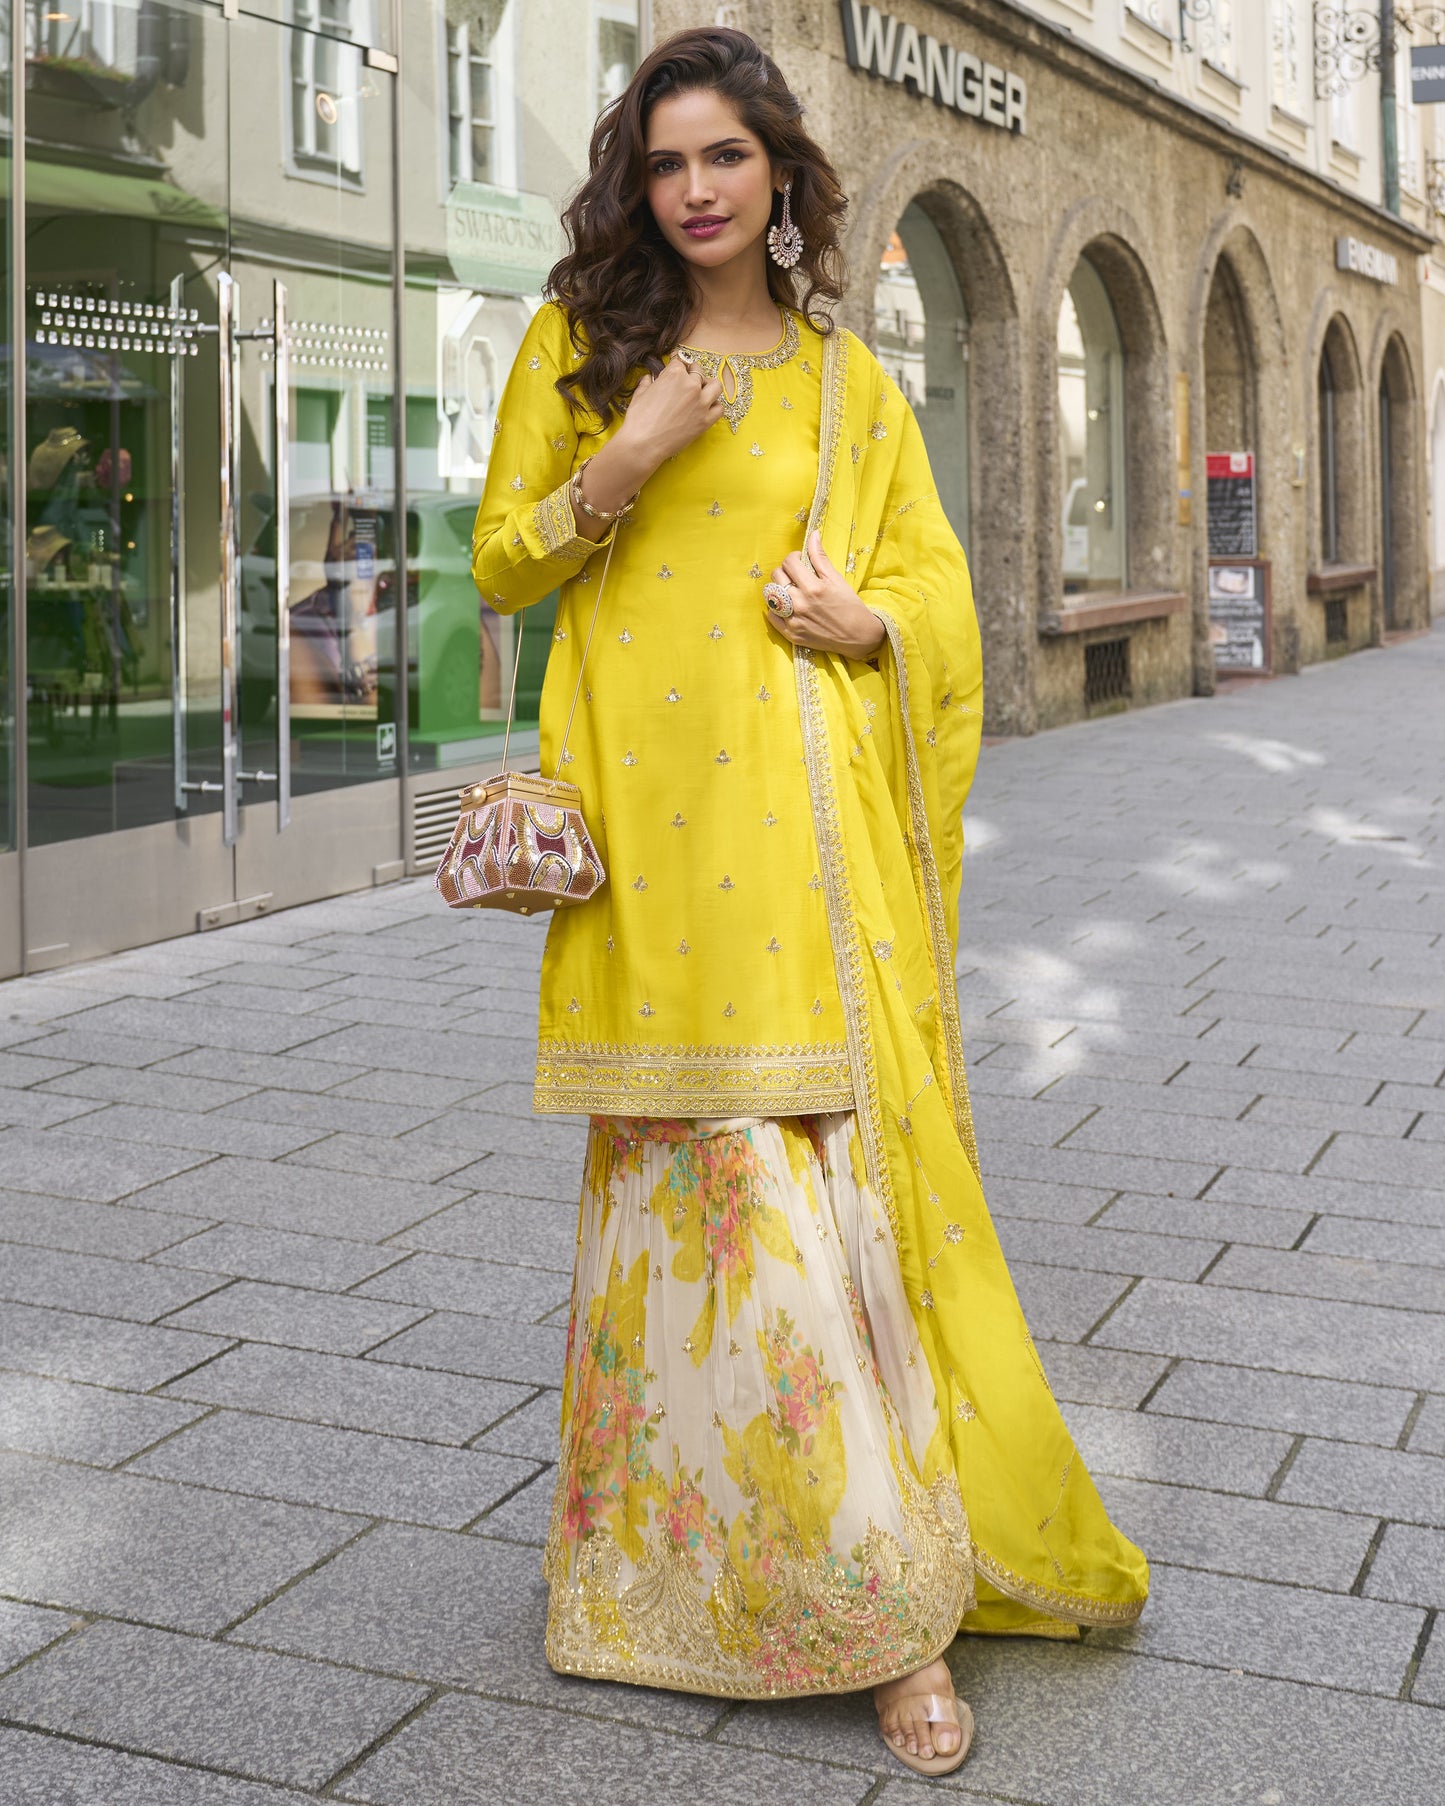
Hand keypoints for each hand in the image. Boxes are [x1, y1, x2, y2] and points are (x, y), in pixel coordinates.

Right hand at [616, 351, 725, 472]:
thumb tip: (649, 378)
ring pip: (715, 386)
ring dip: (709, 386)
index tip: (676, 370)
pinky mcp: (705, 420)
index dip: (677, 366)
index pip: (681, 362)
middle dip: (692, 374)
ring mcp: (701, 403)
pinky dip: (714, 406)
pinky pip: (719, 408)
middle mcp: (691, 385)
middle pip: (698, 371)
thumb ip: (648, 382)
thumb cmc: (638, 420)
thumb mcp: (640, 394)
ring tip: (701, 392)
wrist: (643, 444)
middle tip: (686, 382)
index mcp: (674, 374)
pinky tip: (705, 409)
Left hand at [764, 530, 885, 658]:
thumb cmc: (849, 605)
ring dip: (778, 589)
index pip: (789, 562)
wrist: (858, 636)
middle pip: (777, 577)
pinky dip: (776, 608)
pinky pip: (771, 616)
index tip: (800, 561)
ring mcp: (794, 620)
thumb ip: (820, 557)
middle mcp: (801, 604)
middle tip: (796, 575)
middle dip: (785, 571)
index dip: (794, 558)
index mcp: (813, 587)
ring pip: (771, 595)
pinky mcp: (791, 634)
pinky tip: (787, 606)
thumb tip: (813, 534)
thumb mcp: (836, 578)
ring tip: (790, 590)